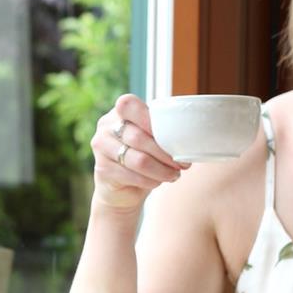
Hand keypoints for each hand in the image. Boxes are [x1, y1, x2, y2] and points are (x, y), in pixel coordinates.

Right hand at [92, 93, 184, 214]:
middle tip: (183, 164)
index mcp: (119, 112)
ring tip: (174, 175)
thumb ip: (161, 130)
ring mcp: (101, 148)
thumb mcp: (150, 139)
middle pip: (139, 137)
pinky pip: (133, 176)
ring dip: (162, 170)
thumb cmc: (141, 156)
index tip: (171, 135)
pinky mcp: (102, 170)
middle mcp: (105, 126)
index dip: (148, 118)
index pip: (128, 105)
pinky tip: (158, 181)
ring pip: (138, 160)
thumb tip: (191, 137)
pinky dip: (151, 181)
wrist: (121, 187)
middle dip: (166, 153)